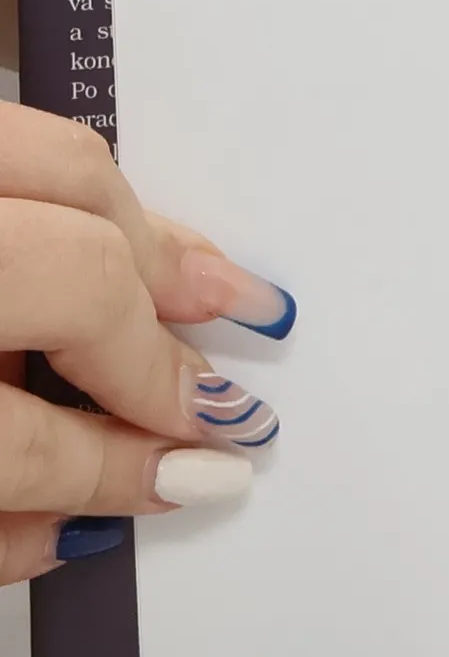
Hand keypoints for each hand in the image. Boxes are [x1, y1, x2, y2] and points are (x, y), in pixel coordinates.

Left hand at [0, 103, 291, 581]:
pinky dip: (84, 175)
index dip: (114, 472)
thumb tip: (78, 525)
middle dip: (160, 352)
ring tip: (218, 289)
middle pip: (74, 282)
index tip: (181, 481)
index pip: (23, 440)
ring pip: (66, 172)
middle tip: (210, 400)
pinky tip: (126, 214)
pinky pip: (21, 131)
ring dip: (153, 241)